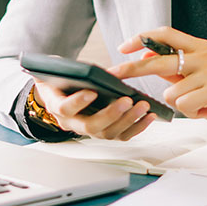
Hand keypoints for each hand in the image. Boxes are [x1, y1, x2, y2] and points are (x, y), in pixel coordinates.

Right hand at [30, 80, 156, 140]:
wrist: (61, 88)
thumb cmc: (63, 77)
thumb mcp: (62, 70)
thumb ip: (75, 72)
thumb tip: (98, 72)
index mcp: (56, 105)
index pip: (65, 109)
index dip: (78, 102)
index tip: (93, 92)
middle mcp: (72, 123)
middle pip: (90, 127)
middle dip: (111, 114)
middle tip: (127, 100)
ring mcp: (89, 130)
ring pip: (108, 133)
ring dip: (128, 120)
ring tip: (143, 106)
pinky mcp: (104, 132)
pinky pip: (121, 135)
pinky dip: (137, 127)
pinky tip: (149, 115)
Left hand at [108, 26, 206, 144]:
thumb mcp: (196, 79)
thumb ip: (172, 67)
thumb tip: (146, 54)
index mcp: (201, 47)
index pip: (167, 34)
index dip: (142, 38)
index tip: (123, 48)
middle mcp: (206, 55)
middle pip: (160, 60)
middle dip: (133, 68)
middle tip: (114, 73)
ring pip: (171, 91)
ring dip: (181, 105)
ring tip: (201, 104)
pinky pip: (183, 104)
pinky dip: (191, 112)